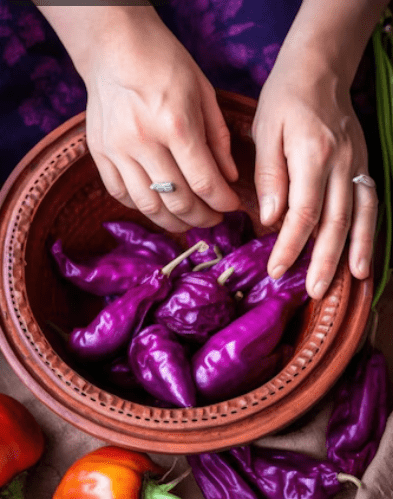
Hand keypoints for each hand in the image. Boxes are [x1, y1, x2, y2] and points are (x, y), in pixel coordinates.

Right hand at [80, 7, 238, 232]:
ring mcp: (117, 150)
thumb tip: (229, 179)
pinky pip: (121, 195)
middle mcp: (144, 142)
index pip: (205, 182)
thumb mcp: (204, 93)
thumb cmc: (165, 63)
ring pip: (148, 206)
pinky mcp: (99, 153)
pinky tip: (158, 205)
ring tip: (188, 220)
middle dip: (202, 218)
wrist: (114, 45)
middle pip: (178, 201)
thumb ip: (219, 139)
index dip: (223, 203)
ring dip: (173, 222)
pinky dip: (142, 207)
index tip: (232, 207)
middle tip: (214, 219)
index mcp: (176, 124)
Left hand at [252, 49, 377, 298]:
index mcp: (313, 155)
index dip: (291, 245)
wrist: (320, 68)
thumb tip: (270, 219)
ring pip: (360, 215)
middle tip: (314, 290)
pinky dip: (370, 230)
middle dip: (324, 259)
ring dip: (354, 251)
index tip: (277, 270)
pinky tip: (365, 254)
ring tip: (348, 282)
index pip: (303, 212)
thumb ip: (270, 177)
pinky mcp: (364, 164)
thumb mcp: (266, 132)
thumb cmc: (285, 99)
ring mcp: (357, 164)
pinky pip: (370, 202)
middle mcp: (341, 163)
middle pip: (335, 221)